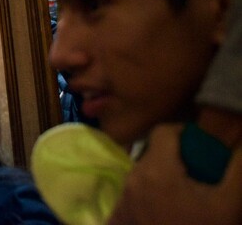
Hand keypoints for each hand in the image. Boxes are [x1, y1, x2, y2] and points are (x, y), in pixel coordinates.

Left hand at [109, 124, 241, 224]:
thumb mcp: (229, 205)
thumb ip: (237, 169)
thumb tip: (241, 145)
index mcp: (156, 169)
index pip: (164, 131)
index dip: (184, 133)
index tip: (202, 146)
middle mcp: (132, 179)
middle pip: (153, 154)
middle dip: (176, 159)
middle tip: (201, 176)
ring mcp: (122, 200)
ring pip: (144, 176)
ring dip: (164, 180)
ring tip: (188, 198)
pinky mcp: (118, 219)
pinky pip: (135, 197)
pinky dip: (151, 198)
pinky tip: (170, 213)